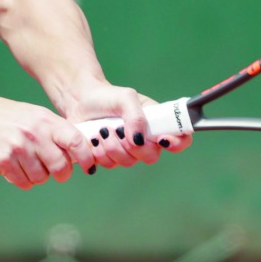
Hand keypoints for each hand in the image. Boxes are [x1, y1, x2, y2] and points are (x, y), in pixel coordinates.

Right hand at [0, 96, 95, 189]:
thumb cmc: (11, 119)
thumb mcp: (36, 116)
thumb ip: (57, 132)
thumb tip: (81, 154)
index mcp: (46, 121)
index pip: (76, 141)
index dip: (86, 157)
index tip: (88, 166)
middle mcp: (34, 134)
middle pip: (61, 166)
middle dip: (62, 173)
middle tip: (58, 172)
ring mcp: (19, 148)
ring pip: (42, 178)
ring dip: (39, 176)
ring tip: (29, 164)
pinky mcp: (4, 161)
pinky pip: (24, 182)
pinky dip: (24, 180)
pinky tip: (16, 168)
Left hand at [61, 80, 192, 169]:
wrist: (80, 101)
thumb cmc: (108, 97)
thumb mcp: (126, 98)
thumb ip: (136, 116)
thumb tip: (139, 140)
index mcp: (156, 124)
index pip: (180, 139)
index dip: (177, 143)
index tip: (162, 139)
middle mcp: (144, 140)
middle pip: (151, 157)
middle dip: (133, 146)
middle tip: (118, 130)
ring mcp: (127, 151)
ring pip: (128, 162)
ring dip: (113, 147)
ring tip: (102, 130)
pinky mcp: (109, 158)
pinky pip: (110, 164)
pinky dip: (100, 152)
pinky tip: (94, 138)